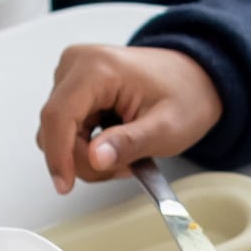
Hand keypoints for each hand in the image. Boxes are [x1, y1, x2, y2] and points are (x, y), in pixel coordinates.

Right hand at [36, 40, 221, 189]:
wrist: (194, 79)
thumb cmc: (185, 95)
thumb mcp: (167, 128)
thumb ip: (129, 144)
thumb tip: (95, 158)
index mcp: (97, 67)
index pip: (58, 116)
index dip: (58, 156)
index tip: (65, 185)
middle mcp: (77, 65)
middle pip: (56, 127)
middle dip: (83, 159)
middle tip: (123, 167)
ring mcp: (73, 75)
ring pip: (58, 132)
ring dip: (86, 156)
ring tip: (125, 155)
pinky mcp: (74, 88)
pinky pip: (66, 129)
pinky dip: (87, 146)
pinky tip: (115, 145)